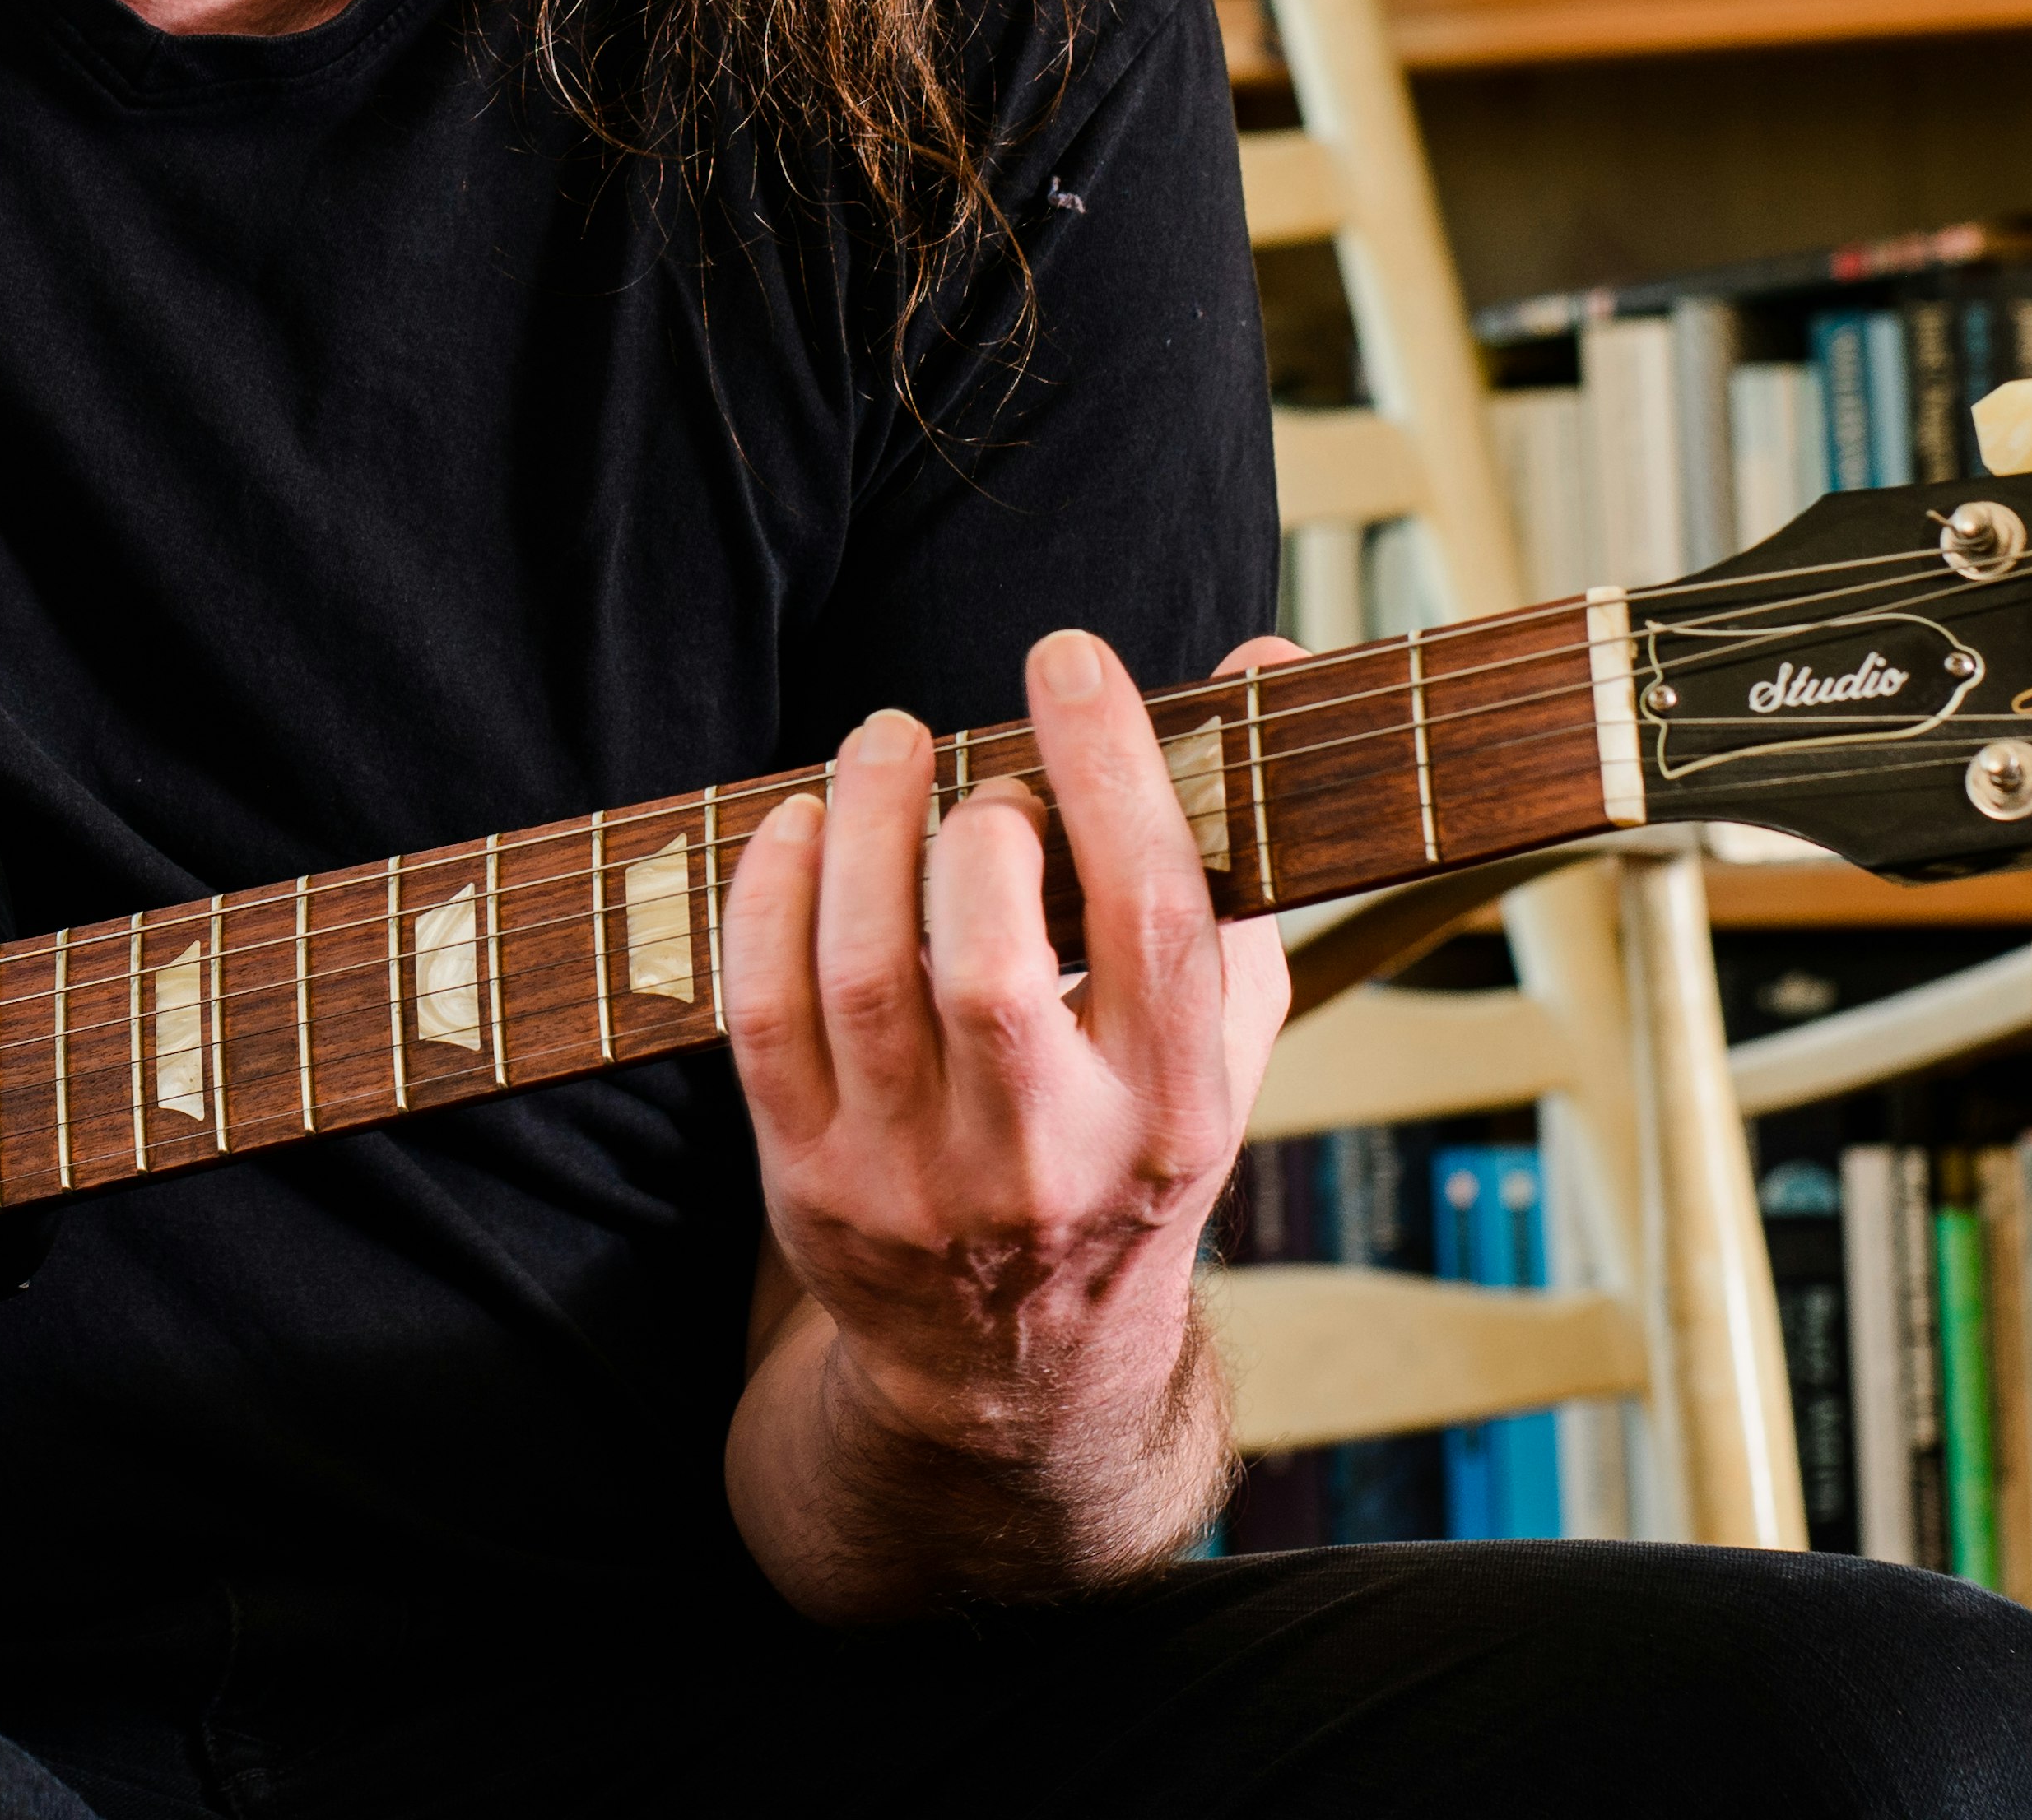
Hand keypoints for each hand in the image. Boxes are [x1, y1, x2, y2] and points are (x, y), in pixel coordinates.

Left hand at [721, 628, 1302, 1596]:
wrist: (1019, 1377)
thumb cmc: (1129, 1153)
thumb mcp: (1218, 1033)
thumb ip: (1238, 848)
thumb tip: (1264, 654)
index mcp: (1174, 1113)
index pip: (1154, 918)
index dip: (1111, 768)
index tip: (1070, 656)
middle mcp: (1049, 1161)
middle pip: (992, 960)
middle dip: (976, 822)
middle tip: (973, 762)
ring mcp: (919, 1181)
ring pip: (864, 976)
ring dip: (860, 828)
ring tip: (882, 746)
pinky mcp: (809, 1184)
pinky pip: (767, 1015)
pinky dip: (768, 898)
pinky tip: (795, 828)